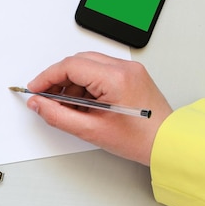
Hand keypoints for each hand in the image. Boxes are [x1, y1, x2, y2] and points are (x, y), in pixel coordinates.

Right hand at [26, 52, 172, 165]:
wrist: (169, 144)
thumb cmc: (140, 139)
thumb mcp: (91, 130)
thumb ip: (57, 115)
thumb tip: (37, 103)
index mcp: (115, 78)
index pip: (70, 66)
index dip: (47, 77)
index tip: (35, 89)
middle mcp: (123, 68)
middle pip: (77, 62)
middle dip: (58, 79)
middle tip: (47, 98)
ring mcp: (129, 69)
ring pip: (87, 65)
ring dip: (72, 82)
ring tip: (69, 107)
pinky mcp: (131, 74)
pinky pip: (99, 71)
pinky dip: (86, 84)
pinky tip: (84, 104)